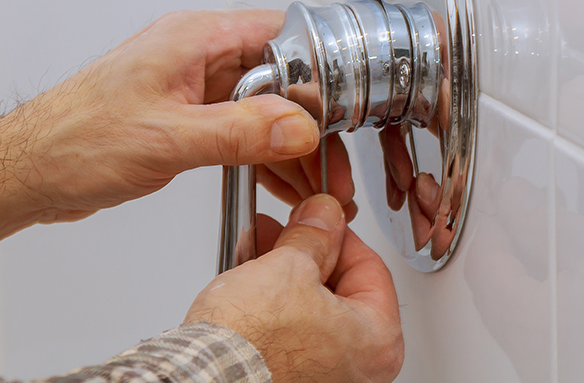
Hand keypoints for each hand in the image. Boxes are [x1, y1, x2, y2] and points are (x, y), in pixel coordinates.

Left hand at [0, 10, 352, 276]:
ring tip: (314, 182)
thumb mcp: (167, 138)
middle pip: (279, 76)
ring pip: (263, 107)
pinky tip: (281, 183)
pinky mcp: (185, 117)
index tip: (338, 108)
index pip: (280, 35)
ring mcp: (192, 88)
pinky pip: (240, 129)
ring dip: (290, 143)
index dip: (316, 69)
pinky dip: (264, 154)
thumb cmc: (73, 141)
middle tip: (331, 161)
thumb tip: (298, 127)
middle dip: (309, 120)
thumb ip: (239, 132)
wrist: (28, 171)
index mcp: (193, 39)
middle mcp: (197, 56)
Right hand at [185, 195, 403, 382]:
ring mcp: (326, 376)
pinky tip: (253, 279)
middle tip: (287, 231)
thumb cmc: (252, 344)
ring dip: (287, 274)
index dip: (337, 234)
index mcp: (377, 342)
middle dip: (307, 253)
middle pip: (341, 288)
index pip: (370, 268)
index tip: (317, 219)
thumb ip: (314, 235)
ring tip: (259, 249)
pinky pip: (294, 330)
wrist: (206, 376)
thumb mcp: (288, 266)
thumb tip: (324, 216)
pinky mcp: (293, 376)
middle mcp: (359, 368)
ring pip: (314, 307)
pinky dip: (276, 304)